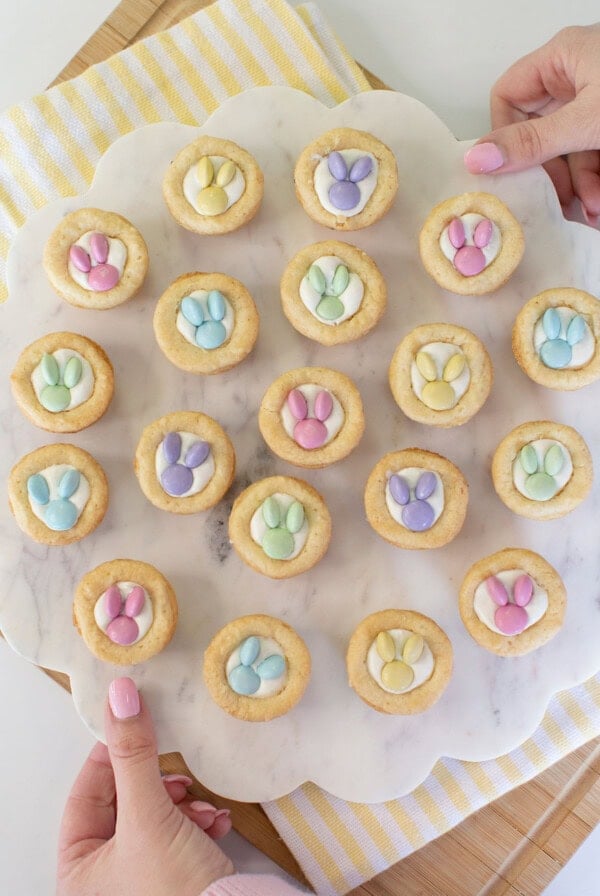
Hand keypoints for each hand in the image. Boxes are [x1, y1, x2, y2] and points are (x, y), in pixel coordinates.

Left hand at [56, 677, 233, 895]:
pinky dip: (198, 824)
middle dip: (160, 786)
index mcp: (77, 870)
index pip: (86, 793)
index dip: (112, 756)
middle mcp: (102, 879)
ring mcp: (138, 880)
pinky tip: (216, 824)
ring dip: (185, 805)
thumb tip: (120, 696)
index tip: (135, 727)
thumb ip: (134, 753)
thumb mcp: (150, 814)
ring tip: (204, 809)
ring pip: (156, 816)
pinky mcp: (172, 881)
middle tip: (180, 778)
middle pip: (125, 803)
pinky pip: (179, 836)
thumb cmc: (175, 890)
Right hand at [464, 24, 599, 223]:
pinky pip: (591, 156)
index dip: (504, 138)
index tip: (510, 174)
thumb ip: (532, 142)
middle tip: (555, 205)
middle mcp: (575, 78)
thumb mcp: (586, 120)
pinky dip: (594, 182)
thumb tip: (475, 160)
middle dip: (551, 176)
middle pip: (539, 135)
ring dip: (578, 187)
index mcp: (561, 59)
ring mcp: (595, 101)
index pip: (508, 97)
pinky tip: (598, 203)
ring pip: (569, 152)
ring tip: (591, 210)